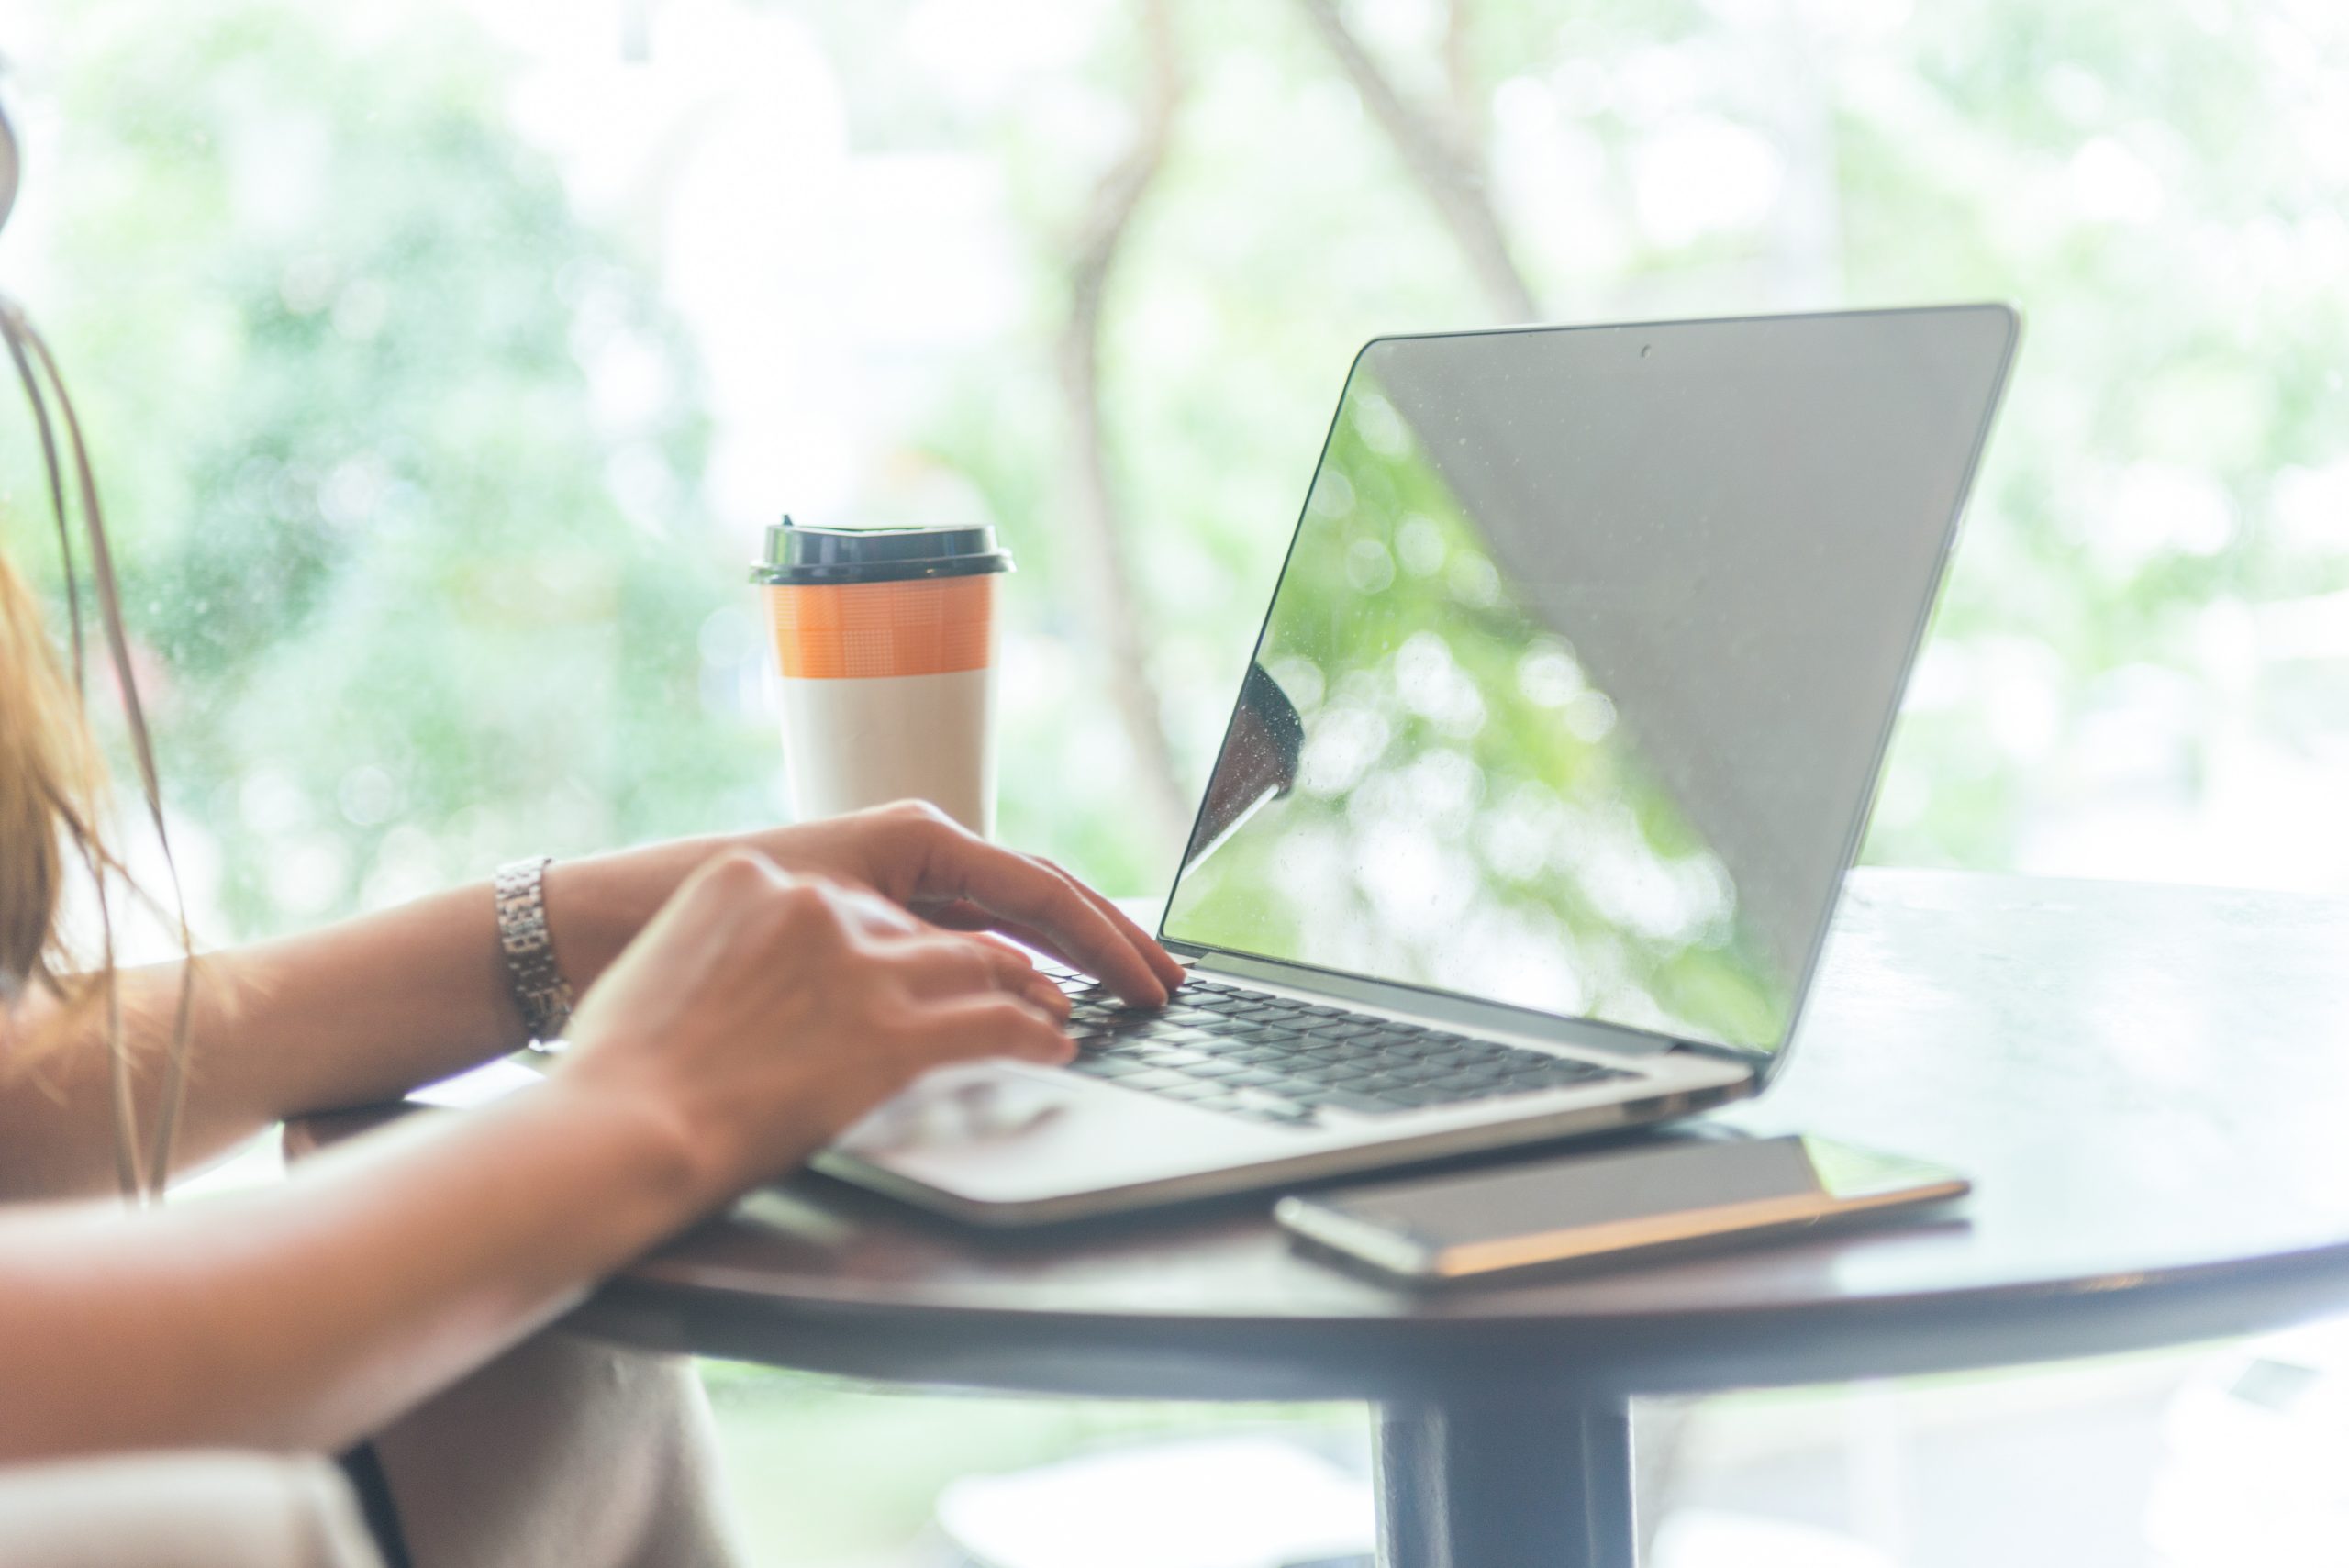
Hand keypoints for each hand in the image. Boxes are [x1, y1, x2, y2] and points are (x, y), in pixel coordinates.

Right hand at [554, 848, 1075, 1200]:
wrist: (621, 1125)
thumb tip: (760, 986)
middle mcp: (815, 904)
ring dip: (1025, 989)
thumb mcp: (669, 968)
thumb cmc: (620, 1072)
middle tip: (1025, 978)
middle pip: (925, 928)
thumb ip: (730, 953)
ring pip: (975, 964)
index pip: (859, 901)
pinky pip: (994, 1022)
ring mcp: (862, 965)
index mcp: (754, 878)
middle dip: (978, 957)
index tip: (931, 953)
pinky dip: (1033, 1034)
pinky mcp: (897, 1032)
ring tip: (1054, 1009)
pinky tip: (1052, 1046)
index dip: (904, 935)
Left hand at [741, 801, 1186, 1005]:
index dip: (1109, 944)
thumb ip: (942, 966)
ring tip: (1122, 989)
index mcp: (916, 840)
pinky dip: (1008, 962)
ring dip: (1065, 952)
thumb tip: (1030, 999)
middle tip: (1169, 986)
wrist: (602, 928)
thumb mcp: (840, 936)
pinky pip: (956, 936)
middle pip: (1038, 896)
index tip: (1154, 987)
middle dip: (1108, 941)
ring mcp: (889, 880)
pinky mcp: (861, 912)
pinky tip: (1033, 997)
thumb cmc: (704, 918)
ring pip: (1001, 917)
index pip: (1044, 892)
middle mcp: (908, 851)